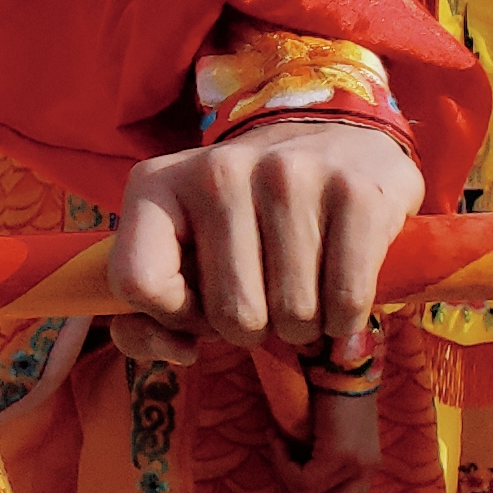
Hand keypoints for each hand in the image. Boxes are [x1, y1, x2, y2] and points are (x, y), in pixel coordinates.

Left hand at [110, 118, 418, 356]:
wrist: (332, 142)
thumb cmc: (242, 215)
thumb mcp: (180, 242)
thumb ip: (149, 307)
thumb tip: (178, 350)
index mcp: (155, 184)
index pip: (137, 283)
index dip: (172, 317)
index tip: (196, 307)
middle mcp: (218, 172)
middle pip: (232, 314)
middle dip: (250, 328)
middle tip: (262, 297)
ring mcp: (289, 178)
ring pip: (294, 315)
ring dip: (300, 327)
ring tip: (299, 291)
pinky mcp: (355, 195)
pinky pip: (346, 303)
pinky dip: (343, 321)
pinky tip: (335, 296)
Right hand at [290, 371, 381, 492]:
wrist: (339, 365)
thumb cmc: (331, 392)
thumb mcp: (333, 434)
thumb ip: (326, 457)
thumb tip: (297, 473)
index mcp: (367, 468)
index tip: (299, 475)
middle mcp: (366, 472)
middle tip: (288, 468)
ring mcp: (356, 466)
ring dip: (290, 482)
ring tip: (282, 452)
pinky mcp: (339, 455)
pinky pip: (303, 479)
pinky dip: (283, 464)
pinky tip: (277, 439)